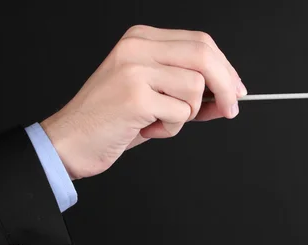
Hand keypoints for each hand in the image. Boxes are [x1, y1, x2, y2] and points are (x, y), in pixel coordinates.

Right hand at [40, 25, 246, 179]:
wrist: (71, 142)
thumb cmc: (110, 121)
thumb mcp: (151, 95)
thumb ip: (186, 89)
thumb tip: (227, 95)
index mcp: (141, 40)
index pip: (200, 43)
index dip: (225, 68)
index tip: (236, 89)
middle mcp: (137, 47)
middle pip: (204, 55)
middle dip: (227, 87)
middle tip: (230, 110)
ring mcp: (135, 69)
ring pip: (195, 88)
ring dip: (185, 116)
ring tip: (158, 122)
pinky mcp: (135, 95)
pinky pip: (180, 113)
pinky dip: (171, 129)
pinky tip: (146, 129)